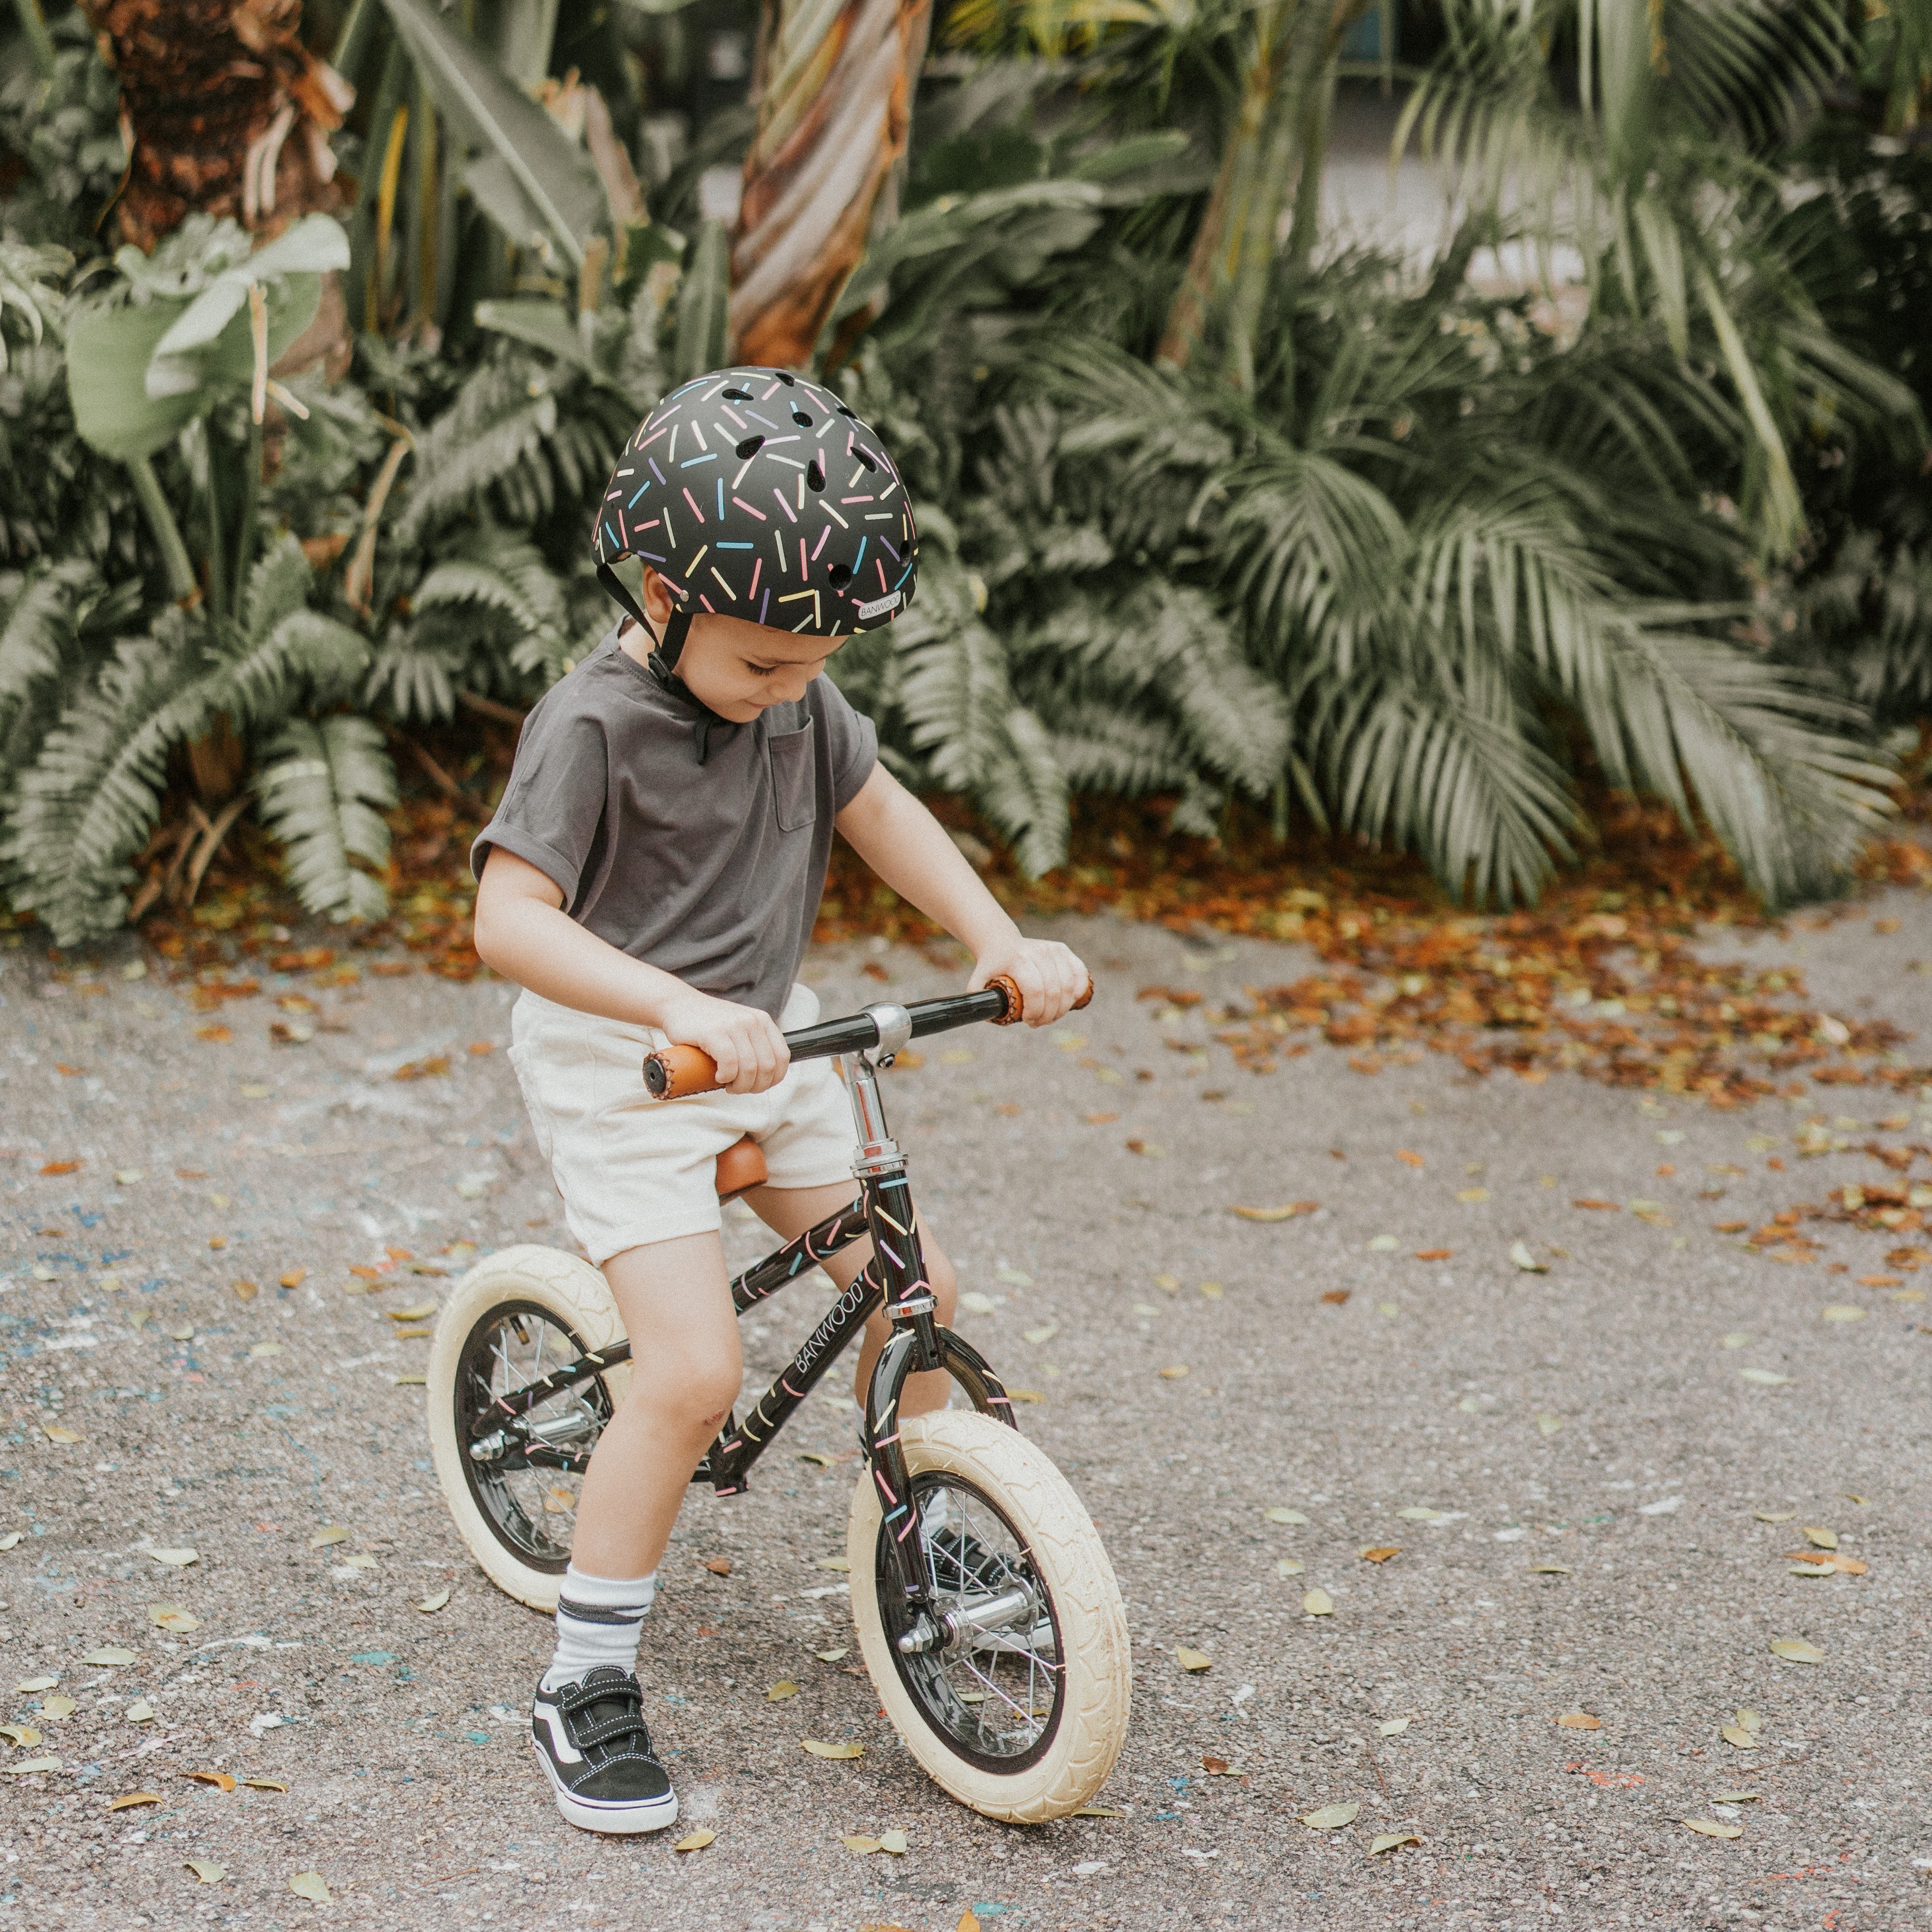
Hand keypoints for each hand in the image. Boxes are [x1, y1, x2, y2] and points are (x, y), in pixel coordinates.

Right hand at [655, 989, 788, 1093]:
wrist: (677, 1004)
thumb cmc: (707, 1024)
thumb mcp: (739, 1028)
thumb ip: (754, 1044)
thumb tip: (767, 1075)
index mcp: (763, 1021)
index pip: (782, 1057)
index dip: (773, 1079)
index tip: (757, 1086)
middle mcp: (752, 1021)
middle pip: (767, 1067)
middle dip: (755, 1086)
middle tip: (739, 1088)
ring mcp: (734, 1025)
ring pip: (750, 1068)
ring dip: (740, 1085)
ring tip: (728, 1085)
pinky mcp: (714, 1032)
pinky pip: (730, 1063)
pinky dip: (726, 1077)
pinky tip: (718, 1077)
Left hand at [969, 935, 1087, 1026]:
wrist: (1001, 943)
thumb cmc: (991, 967)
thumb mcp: (978, 982)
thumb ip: (978, 1001)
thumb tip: (988, 1017)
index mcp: (1018, 960)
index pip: (1036, 990)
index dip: (1036, 1011)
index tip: (1028, 1021)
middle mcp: (1039, 952)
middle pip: (1054, 991)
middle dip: (1049, 1015)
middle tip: (1039, 1023)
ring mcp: (1053, 949)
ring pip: (1069, 986)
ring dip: (1062, 1008)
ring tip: (1050, 1015)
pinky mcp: (1064, 950)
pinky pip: (1080, 974)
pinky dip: (1078, 992)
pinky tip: (1068, 1002)